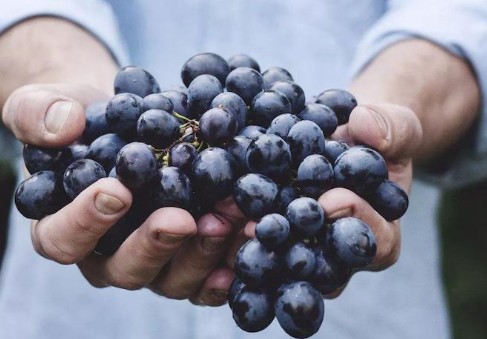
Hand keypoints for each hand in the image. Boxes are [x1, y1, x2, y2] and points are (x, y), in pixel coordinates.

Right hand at [2, 83, 246, 305]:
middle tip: (182, 218)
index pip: (64, 239)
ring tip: (229, 218)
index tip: (117, 191)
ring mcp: (153, 261)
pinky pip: (208, 276)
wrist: (128, 124)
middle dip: (156, 244)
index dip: (86, 222)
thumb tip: (63, 126)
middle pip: (126, 269)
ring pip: (173, 278)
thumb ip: (38, 113)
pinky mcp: (188, 258)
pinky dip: (229, 263)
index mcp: (64, 227)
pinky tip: (248, 240)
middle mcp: (108, 255)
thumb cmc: (84, 121)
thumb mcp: (48, 105)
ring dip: (203, 252)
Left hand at [242, 103, 421, 296]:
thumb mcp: (395, 126)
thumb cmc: (373, 138)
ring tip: (231, 225)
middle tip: (265, 227)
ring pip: (283, 262)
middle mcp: (339, 254)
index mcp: (380, 234)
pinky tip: (211, 220)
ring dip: (257, 247)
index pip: (375, 241)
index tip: (332, 199)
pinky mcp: (274, 238)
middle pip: (322, 265)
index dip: (357, 222)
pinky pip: (257, 244)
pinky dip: (234, 234)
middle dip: (294, 245)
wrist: (342, 138)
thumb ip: (391, 128)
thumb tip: (366, 127)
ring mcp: (304, 249)